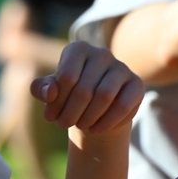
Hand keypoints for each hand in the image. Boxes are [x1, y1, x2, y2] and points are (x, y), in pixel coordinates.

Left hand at [30, 41, 144, 135]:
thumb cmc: (68, 95)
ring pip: (104, 96)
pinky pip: (123, 105)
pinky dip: (107, 122)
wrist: (95, 107)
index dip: (56, 102)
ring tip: (80, 126)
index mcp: (78, 49)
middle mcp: (102, 53)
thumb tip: (50, 93)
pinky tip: (96, 129)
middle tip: (63, 125)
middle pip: (84, 89)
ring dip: (88, 118)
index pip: (66, 77)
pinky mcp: (136, 84)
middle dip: (70, 113)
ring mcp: (121, 67)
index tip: (50, 116)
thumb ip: (41, 88)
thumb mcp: (49, 92)